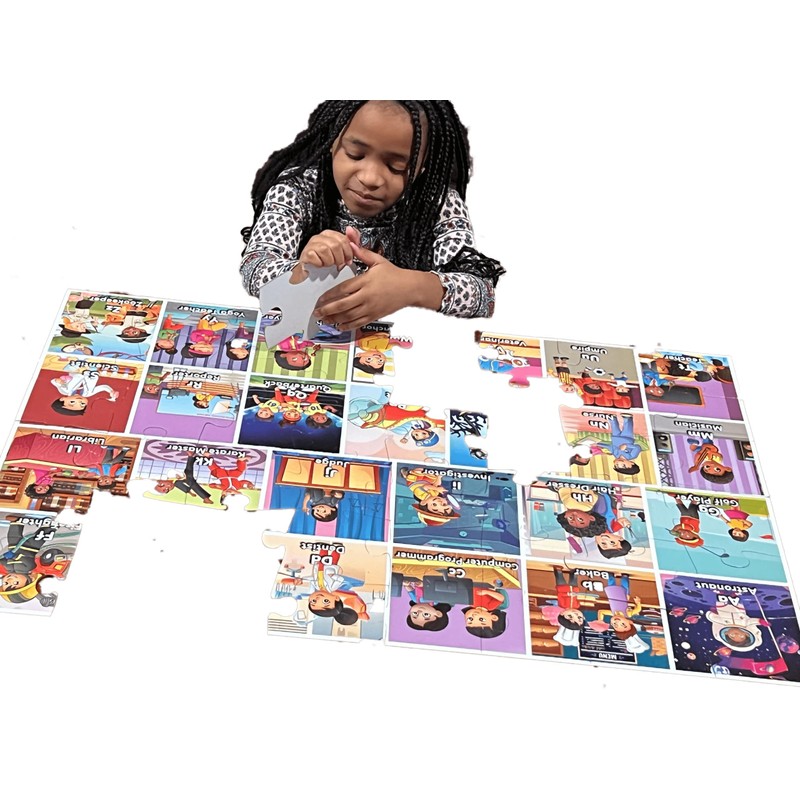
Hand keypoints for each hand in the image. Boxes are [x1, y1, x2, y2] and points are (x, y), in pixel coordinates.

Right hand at [298, 227, 358, 268]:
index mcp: (329, 234)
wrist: (311, 272)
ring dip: (329, 261)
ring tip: (327, 264)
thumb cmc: (325, 261)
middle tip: (337, 264)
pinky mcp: (306, 254)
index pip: (344, 239)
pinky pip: (316, 258)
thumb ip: (351, 240)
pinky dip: (320, 264)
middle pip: (336, 245)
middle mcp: (320, 237)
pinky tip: (320, 265)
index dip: (348, 252)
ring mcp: (311, 244)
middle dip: (339, 258)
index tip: (348, 260)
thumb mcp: (341, 251)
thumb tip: (351, 229)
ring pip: (325, 250)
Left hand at [314, 241, 442, 330]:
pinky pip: (358, 323)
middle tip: (317, 312)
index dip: (329, 295)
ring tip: (324, 319)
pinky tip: (339, 325)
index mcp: (366, 281)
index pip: (343, 289)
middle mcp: (367, 296)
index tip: (320, 299)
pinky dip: (347, 325)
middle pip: (343, 305)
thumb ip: (362, 252)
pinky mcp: (374, 316)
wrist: (410, 288)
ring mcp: (370, 308)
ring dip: (334, 318)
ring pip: (349, 316)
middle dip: (327, 310)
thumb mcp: (378, 261)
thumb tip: (350, 242)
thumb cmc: (394, 275)